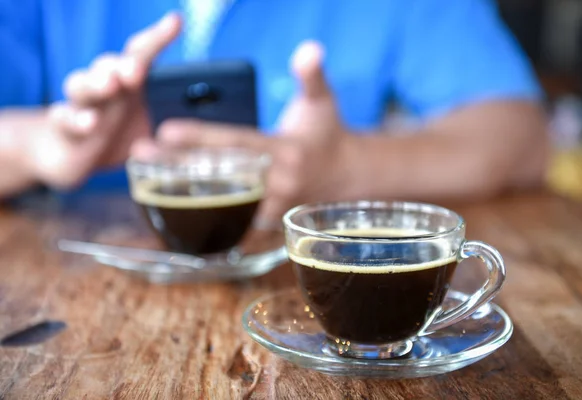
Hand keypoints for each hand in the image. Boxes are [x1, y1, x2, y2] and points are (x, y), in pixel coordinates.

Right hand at [26, 13, 180, 188]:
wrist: (73, 156)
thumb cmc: (118, 135)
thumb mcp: (152, 128)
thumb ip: (173, 121)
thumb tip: (213, 122)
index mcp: (128, 82)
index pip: (141, 53)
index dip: (157, 37)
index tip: (175, 23)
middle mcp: (104, 86)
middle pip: (109, 64)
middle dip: (123, 64)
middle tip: (136, 70)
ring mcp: (82, 105)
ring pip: (81, 85)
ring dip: (95, 82)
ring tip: (109, 85)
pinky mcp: (65, 128)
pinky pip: (65, 118)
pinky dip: (76, 119)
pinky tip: (89, 122)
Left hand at [133, 41, 360, 223]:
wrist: (348, 178)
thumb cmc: (327, 136)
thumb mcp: (324, 103)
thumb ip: (312, 76)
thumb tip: (309, 48)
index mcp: (287, 152)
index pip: (238, 143)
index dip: (202, 137)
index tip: (166, 129)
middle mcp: (278, 184)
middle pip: (220, 175)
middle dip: (178, 165)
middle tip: (140, 152)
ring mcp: (273, 209)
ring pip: (222, 206)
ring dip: (183, 195)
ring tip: (145, 181)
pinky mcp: (269, 224)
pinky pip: (233, 227)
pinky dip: (205, 222)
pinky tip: (173, 214)